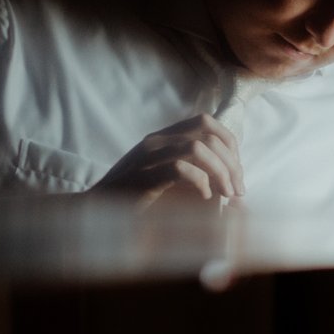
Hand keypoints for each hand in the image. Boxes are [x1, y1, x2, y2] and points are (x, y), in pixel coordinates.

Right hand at [94, 114, 244, 202]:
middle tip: (237, 191)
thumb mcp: (167, 178)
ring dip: (221, 173)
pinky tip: (204, 198)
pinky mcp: (143, 176)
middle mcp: (157, 141)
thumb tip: (231, 181)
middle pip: (210, 136)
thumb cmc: (135, 198)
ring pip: (199, 149)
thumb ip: (192, 172)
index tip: (236, 173)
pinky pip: (181, 169)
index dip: (230, 144)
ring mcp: (148, 157)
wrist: (95, 211)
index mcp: (164, 137)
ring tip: (226, 195)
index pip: (207, 122)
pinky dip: (200, 183)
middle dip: (232, 164)